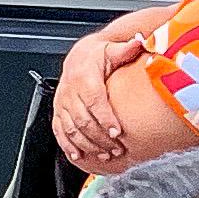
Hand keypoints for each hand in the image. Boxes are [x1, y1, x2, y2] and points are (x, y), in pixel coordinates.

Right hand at [51, 45, 130, 172]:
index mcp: (84, 77)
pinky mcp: (57, 111)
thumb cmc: (96, 56)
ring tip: (105, 154)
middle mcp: (70, 91)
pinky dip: (68, 145)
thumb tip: (140, 42)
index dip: (105, 118)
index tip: (117, 131)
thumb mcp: (111, 49)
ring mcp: (62, 103)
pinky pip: (59, 131)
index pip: (94, 100)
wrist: (78, 56)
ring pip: (72, 129)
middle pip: (83, 119)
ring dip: (88, 145)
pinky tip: (78, 155)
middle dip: (100, 137)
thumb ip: (126, 49)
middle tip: (116, 148)